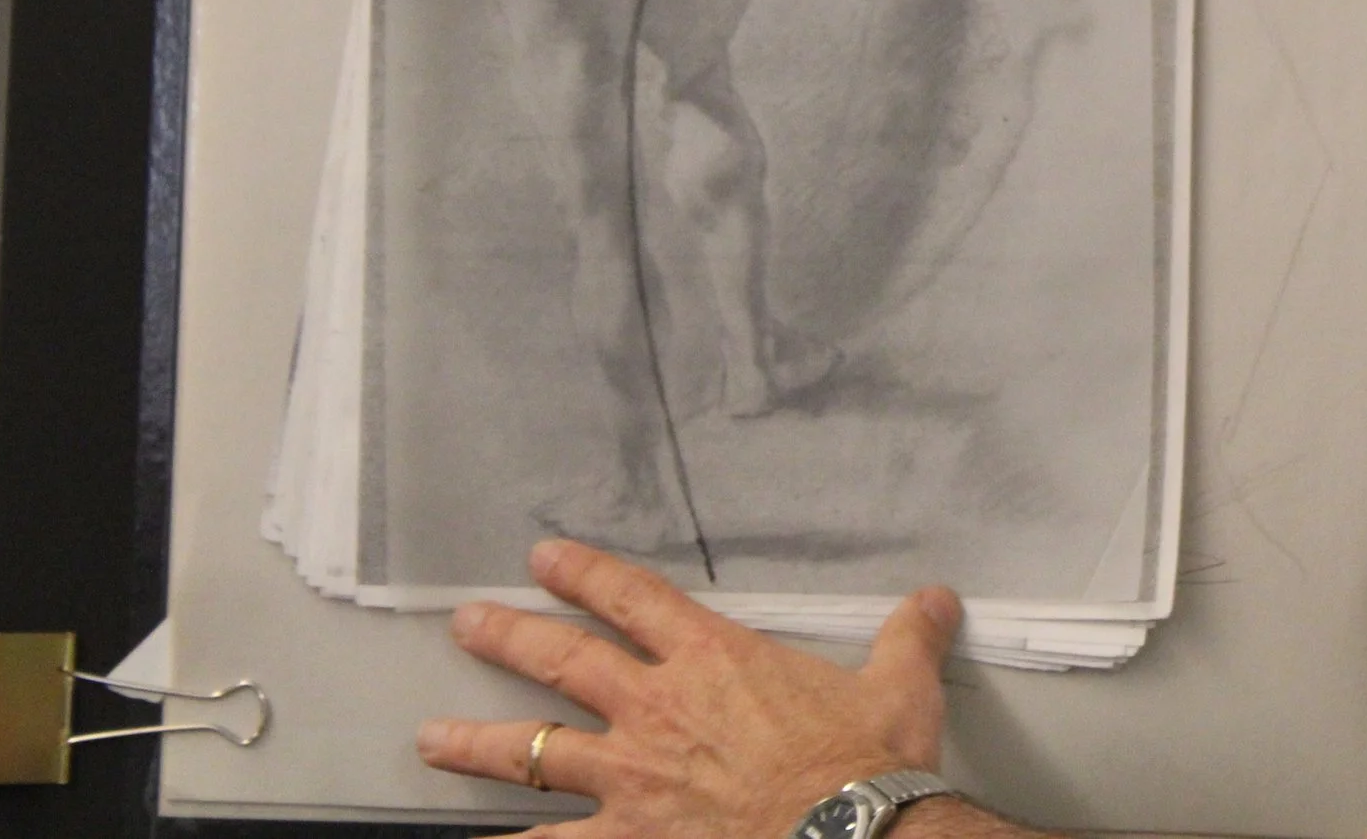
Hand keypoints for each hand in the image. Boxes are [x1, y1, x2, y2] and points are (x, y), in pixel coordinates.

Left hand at [419, 539, 962, 838]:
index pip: (632, 598)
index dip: (584, 573)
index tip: (543, 556)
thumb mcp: (899, 688)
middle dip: (507, 637)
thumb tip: (936, 602)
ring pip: (529, 752)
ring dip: (475, 743)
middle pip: (560, 662)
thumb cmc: (866, 766)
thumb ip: (908, 638)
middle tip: (466, 623)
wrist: (852, 836)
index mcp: (712, 661)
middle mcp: (655, 710)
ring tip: (430, 738)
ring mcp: (630, 780)